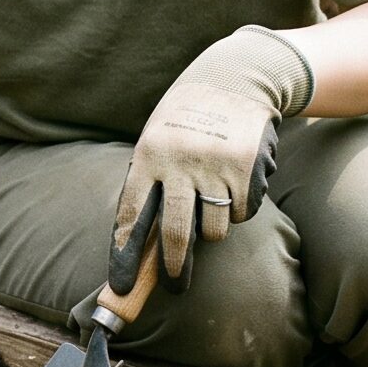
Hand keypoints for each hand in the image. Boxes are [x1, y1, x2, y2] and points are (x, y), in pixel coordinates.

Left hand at [109, 27, 312, 295]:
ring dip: (213, 228)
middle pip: (176, 233)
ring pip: (214, 228)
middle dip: (174, 267)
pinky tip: (234, 182)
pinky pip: (242, 212)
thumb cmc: (185, 120)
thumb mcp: (156, 140)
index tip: (121, 284)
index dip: (125, 252)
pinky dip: (239, 208)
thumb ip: (150, 183)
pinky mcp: (246, 170)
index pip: (132, 214)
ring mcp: (215, 167)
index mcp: (148, 156)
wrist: (233, 80)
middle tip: (174, 286)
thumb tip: (142, 242)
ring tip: (211, 201)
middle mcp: (179, 163)